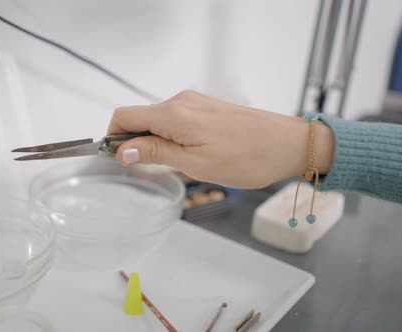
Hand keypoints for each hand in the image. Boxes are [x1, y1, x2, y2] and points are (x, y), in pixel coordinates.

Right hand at [108, 90, 334, 188]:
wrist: (288, 144)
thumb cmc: (246, 158)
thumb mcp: (194, 163)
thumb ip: (155, 153)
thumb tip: (122, 150)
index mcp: (173, 114)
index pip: (124, 117)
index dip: (113, 138)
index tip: (119, 161)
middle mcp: (180, 101)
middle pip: (140, 118)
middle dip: (138, 144)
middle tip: (155, 171)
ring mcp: (195, 102)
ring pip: (159, 121)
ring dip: (158, 143)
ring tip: (182, 166)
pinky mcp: (207, 107)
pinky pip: (177, 120)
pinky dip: (174, 137)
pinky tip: (194, 155)